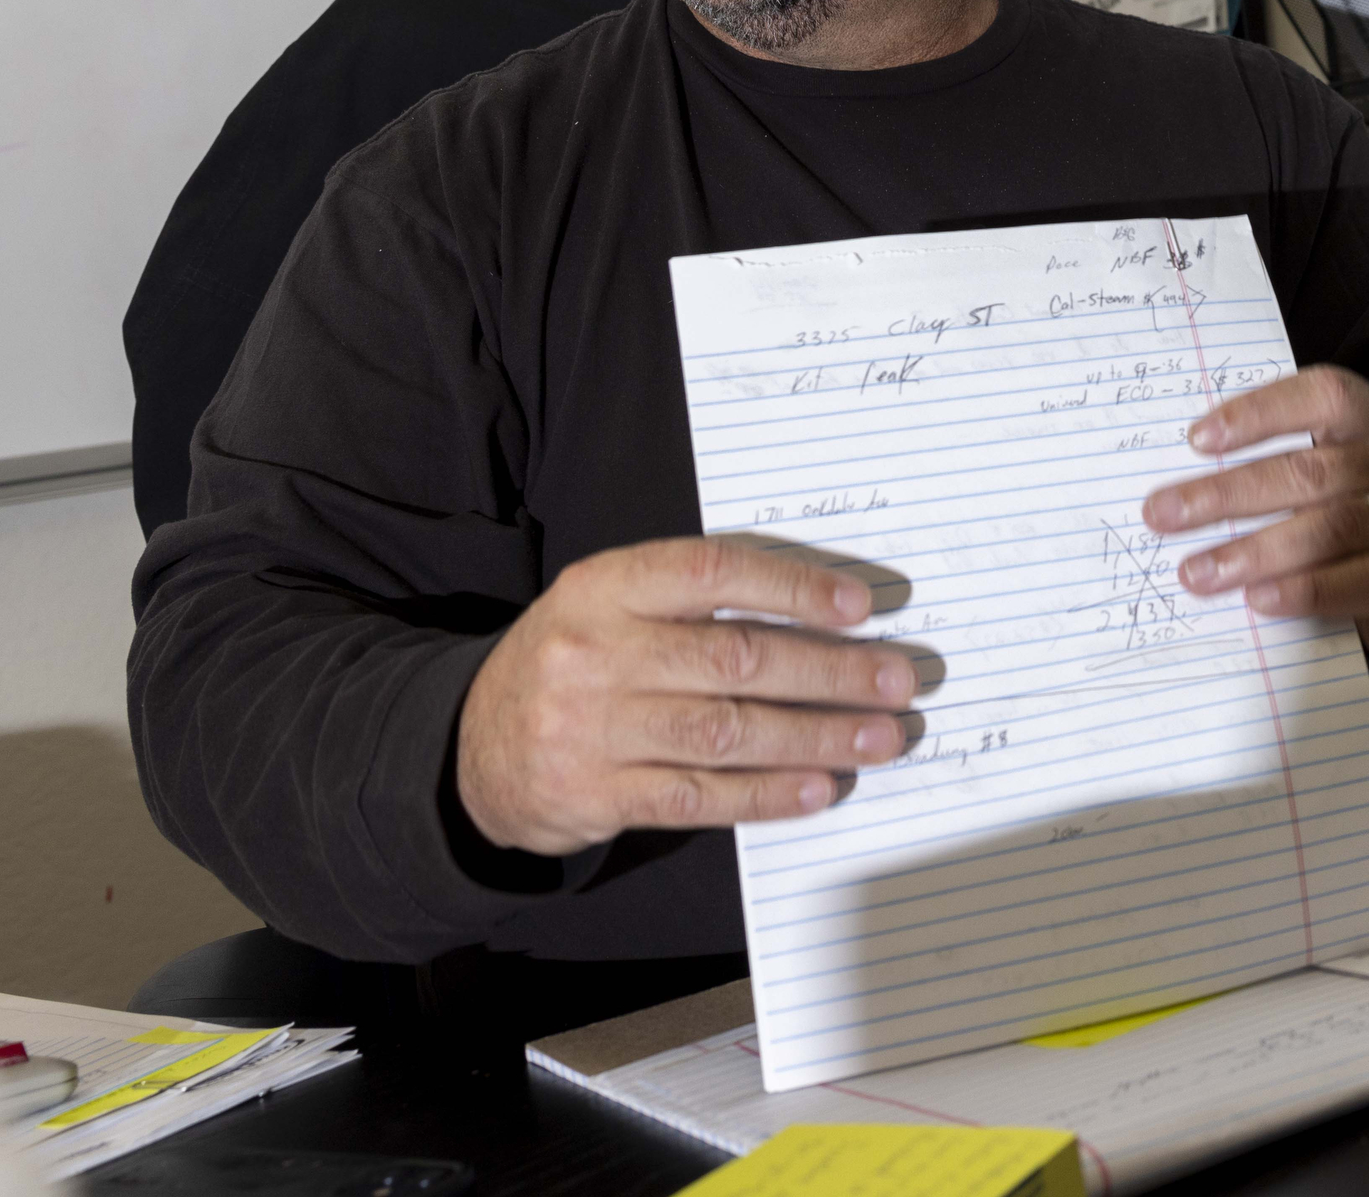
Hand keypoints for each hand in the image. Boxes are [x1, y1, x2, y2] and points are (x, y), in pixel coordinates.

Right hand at [455, 536, 915, 855]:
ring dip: (816, 737)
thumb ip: (692, 603)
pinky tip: (818, 788)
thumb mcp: (609, 607)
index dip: (793, 587)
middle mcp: (596, 652)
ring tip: (878, 738)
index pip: (713, 572)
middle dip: (830, 672)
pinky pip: (698, 796)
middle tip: (896, 681)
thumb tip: (821, 616)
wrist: (472, 750)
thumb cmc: (572, 664)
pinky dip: (766, 794)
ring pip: (727, 731)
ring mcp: (592, 728)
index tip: (860, 605)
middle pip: (736, 659)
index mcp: (605, 586)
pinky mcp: (595, 795)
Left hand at [1140, 366, 1368, 666]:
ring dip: (1256, 549)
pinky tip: (1260, 599)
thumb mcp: (1343, 477)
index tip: (1197, 438)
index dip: (1259, 412)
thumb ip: (1287, 470)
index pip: (1324, 394)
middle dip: (1228, 493)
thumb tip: (1186, 490)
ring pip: (1333, 526)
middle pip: (1312, 470)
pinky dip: (1307, 591)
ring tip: (1199, 572)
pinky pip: (1364, 581)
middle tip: (1163, 515)